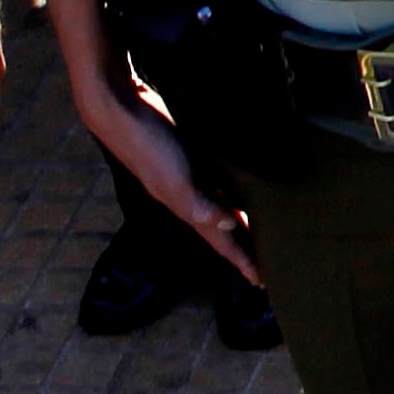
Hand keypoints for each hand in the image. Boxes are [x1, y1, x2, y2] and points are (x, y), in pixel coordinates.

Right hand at [76, 72, 260, 284]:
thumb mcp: (173, 181)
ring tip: (264, 228)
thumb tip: (230, 224)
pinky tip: (246, 182)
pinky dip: (235, 187)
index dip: (243, 262)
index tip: (264, 284)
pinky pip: (220, 179)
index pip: (223, 243)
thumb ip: (200, 205)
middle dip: (246, 245)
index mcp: (188, 208)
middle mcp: (191, 195)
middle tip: (272, 260)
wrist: (121, 109)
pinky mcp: (192, 154)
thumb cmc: (148, 146)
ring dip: (242, 217)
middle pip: (226, 227)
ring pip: (224, 203)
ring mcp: (191, 175)